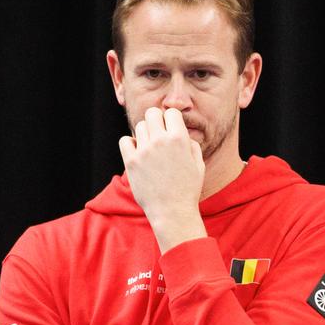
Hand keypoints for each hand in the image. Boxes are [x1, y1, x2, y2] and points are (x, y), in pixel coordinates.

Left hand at [117, 107, 207, 250]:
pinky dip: (130, 143)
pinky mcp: (131, 161)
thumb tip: (180, 133)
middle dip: (156, 121)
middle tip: (158, 135)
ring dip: (145, 134)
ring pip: (140, 126)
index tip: (171, 130)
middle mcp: (160, 141)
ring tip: (151, 149)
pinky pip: (125, 140)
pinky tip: (138, 153)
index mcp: (180, 139)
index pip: (171, 112)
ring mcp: (144, 151)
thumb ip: (191, 144)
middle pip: (152, 113)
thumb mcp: (199, 165)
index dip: (172, 120)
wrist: (173, 212)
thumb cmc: (188, 189)